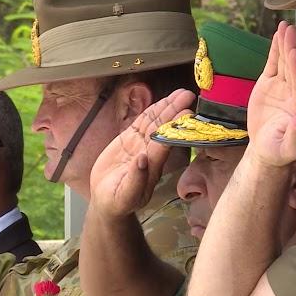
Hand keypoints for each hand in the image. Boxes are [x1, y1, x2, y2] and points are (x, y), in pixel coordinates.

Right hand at [89, 89, 194, 217]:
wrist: (107, 201)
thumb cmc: (118, 202)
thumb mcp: (125, 196)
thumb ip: (135, 179)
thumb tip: (142, 159)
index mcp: (152, 167)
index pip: (165, 143)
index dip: (175, 128)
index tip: (186, 113)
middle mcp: (150, 153)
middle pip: (163, 128)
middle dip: (175, 111)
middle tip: (188, 95)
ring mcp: (140, 145)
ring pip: (155, 123)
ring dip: (167, 107)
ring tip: (181, 93)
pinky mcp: (130, 140)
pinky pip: (142, 123)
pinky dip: (152, 111)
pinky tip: (162, 101)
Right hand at [246, 21, 295, 166]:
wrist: (268, 149)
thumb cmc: (281, 152)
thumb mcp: (290, 148)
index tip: (294, 52)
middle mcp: (295, 94)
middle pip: (294, 69)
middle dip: (293, 49)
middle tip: (291, 30)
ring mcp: (284, 87)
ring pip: (285, 63)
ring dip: (286, 45)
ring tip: (285, 26)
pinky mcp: (271, 84)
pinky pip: (274, 65)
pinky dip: (276, 50)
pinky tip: (278, 36)